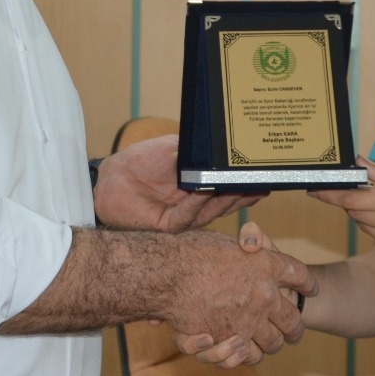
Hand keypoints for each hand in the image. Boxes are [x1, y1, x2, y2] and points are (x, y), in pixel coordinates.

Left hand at [93, 135, 264, 231]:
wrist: (108, 179)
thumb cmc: (140, 162)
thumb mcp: (174, 149)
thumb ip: (196, 152)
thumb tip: (222, 148)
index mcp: (200, 187)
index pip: (230, 189)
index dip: (247, 185)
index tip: (265, 177)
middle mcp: (196, 205)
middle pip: (227, 203)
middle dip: (244, 193)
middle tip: (261, 182)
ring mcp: (183, 218)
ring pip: (211, 212)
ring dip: (225, 199)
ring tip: (239, 184)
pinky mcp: (168, 228)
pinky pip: (187, 217)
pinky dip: (196, 202)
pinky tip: (202, 190)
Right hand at [164, 226, 315, 364]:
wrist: (166, 271)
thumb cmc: (191, 251)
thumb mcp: (227, 240)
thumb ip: (247, 242)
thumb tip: (253, 243)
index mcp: (267, 265)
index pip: (300, 276)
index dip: (308, 284)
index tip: (312, 289)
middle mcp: (265, 295)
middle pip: (293, 321)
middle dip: (294, 329)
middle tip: (293, 332)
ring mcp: (249, 321)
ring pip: (272, 344)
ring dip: (271, 346)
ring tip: (270, 344)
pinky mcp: (229, 340)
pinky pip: (247, 356)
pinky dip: (245, 355)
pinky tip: (242, 349)